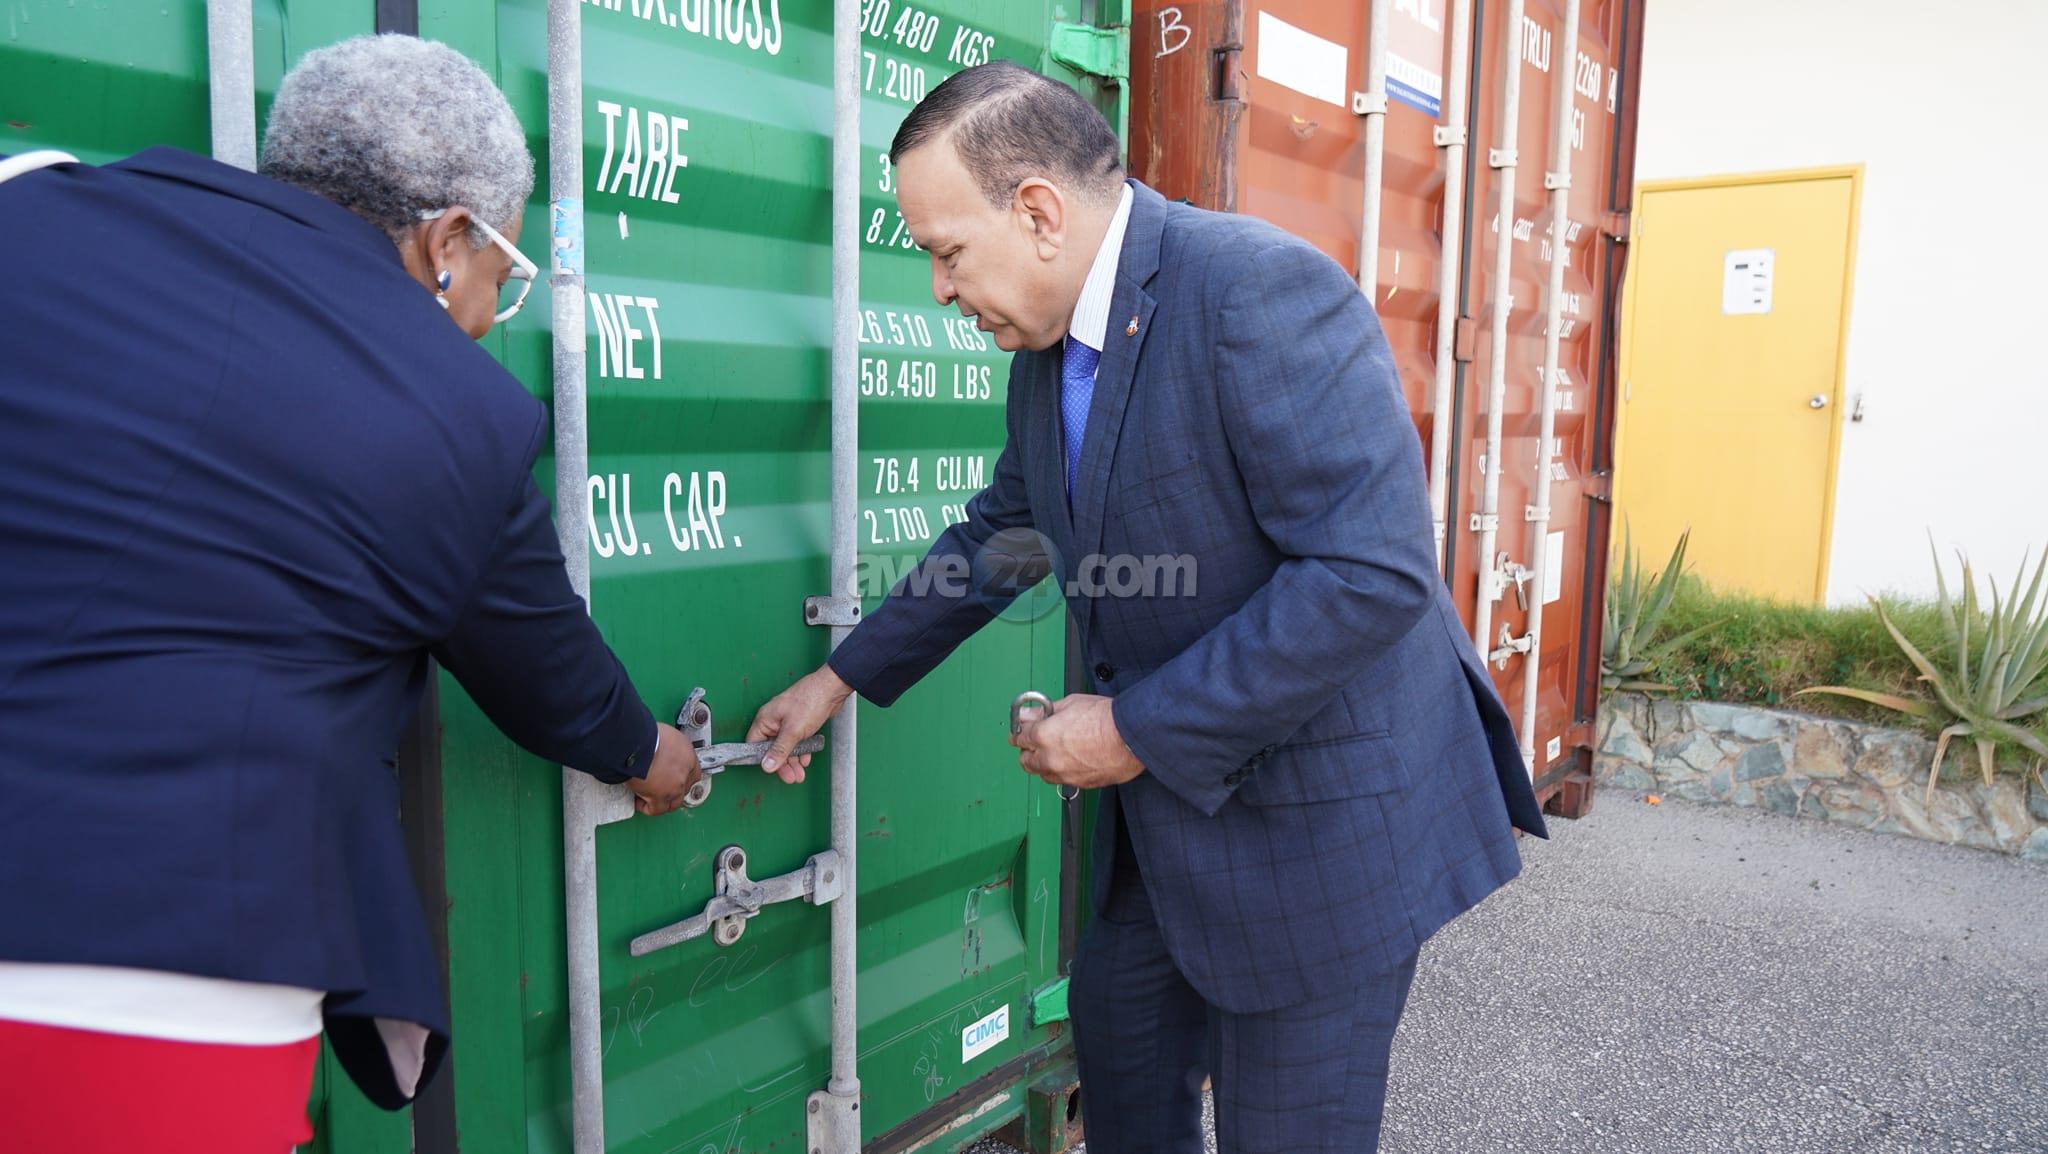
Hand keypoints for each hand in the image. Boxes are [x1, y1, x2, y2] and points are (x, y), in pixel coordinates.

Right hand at [627, 722, 701, 816]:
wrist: (634, 742)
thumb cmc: (642, 733)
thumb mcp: (660, 734)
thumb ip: (663, 746)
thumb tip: (655, 748)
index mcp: (686, 753)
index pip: (693, 771)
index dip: (682, 777)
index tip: (672, 778)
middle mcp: (684, 770)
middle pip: (685, 788)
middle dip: (673, 790)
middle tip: (660, 788)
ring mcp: (675, 785)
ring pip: (674, 802)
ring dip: (663, 801)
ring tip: (649, 797)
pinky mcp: (661, 796)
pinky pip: (656, 809)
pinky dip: (647, 807)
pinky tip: (637, 800)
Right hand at [748, 665, 851, 783]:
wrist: (832, 689)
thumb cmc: (810, 701)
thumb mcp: (793, 731)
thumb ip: (779, 750)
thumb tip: (767, 765)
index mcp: (765, 719)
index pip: (755, 744)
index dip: (762, 759)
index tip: (772, 771)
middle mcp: (774, 721)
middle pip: (772, 748)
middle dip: (782, 764)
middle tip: (791, 777)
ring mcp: (787, 722)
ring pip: (785, 747)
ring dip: (793, 761)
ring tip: (800, 774)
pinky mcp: (800, 723)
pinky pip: (796, 741)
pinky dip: (801, 751)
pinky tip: (805, 760)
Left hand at [1010, 694, 1143, 791]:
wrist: (1131, 737)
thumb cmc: (1105, 718)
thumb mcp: (1070, 703)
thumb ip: (1044, 712)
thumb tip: (1028, 714)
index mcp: (1043, 736)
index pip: (1019, 738)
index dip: (1018, 733)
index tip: (1020, 731)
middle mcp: (1049, 759)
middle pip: (1026, 761)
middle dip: (1028, 751)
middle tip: (1035, 742)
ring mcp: (1064, 775)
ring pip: (1043, 774)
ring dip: (1043, 764)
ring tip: (1055, 752)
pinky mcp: (1080, 784)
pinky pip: (1063, 781)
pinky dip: (1062, 772)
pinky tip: (1072, 760)